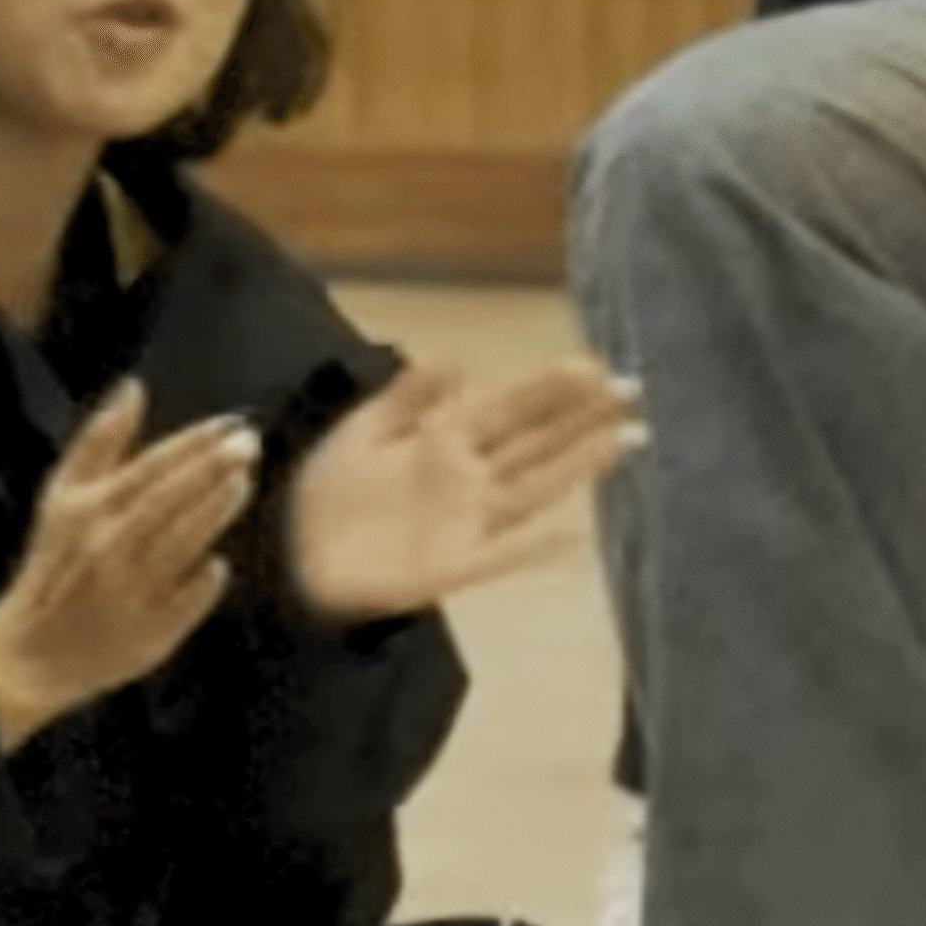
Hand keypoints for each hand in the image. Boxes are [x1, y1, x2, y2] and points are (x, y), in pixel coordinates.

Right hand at [0, 386, 259, 746]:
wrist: (35, 650)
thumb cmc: (56, 563)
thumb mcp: (62, 496)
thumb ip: (100, 441)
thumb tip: (134, 387)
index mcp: (90, 510)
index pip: (152, 466)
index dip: (195, 442)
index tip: (229, 423)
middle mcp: (111, 546)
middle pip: (173, 498)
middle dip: (216, 467)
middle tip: (249, 443)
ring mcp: (133, 589)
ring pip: (186, 541)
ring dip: (218, 509)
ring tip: (244, 483)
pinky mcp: (151, 629)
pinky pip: (191, 595)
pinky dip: (207, 575)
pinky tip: (218, 559)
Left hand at [267, 358, 630, 627]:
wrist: (293, 553)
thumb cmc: (327, 491)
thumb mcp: (362, 430)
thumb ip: (408, 397)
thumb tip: (457, 358)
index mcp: (447, 439)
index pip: (512, 408)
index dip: (552, 388)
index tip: (595, 366)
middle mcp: (469, 479)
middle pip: (537, 443)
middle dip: (583, 419)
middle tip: (632, 394)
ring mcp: (466, 522)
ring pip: (534, 488)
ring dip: (576, 466)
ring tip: (622, 441)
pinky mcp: (452, 566)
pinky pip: (501, 553)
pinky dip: (535, 543)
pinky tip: (574, 530)